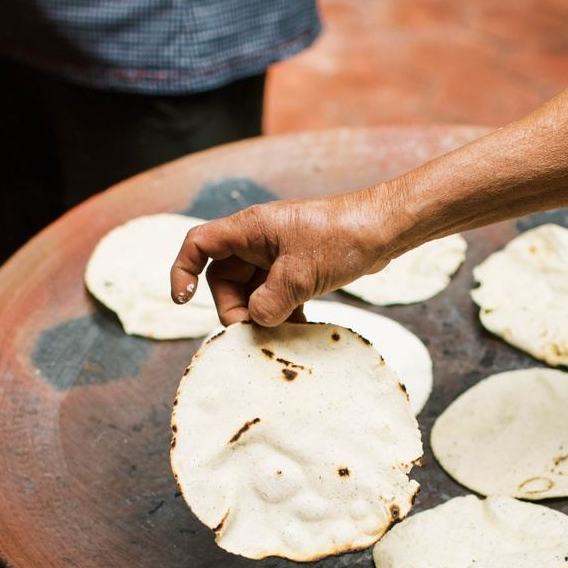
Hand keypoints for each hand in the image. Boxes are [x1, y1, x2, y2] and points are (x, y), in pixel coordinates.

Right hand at [169, 188, 404, 326]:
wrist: (384, 229)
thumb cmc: (341, 239)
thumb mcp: (299, 277)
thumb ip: (269, 304)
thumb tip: (257, 322)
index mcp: (249, 230)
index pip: (199, 245)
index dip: (183, 271)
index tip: (184, 300)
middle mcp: (258, 240)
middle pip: (225, 279)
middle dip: (234, 308)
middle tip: (253, 332)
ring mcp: (278, 255)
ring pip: (252, 291)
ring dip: (260, 315)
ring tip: (276, 337)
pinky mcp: (298, 268)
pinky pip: (276, 295)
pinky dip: (281, 314)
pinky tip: (297, 333)